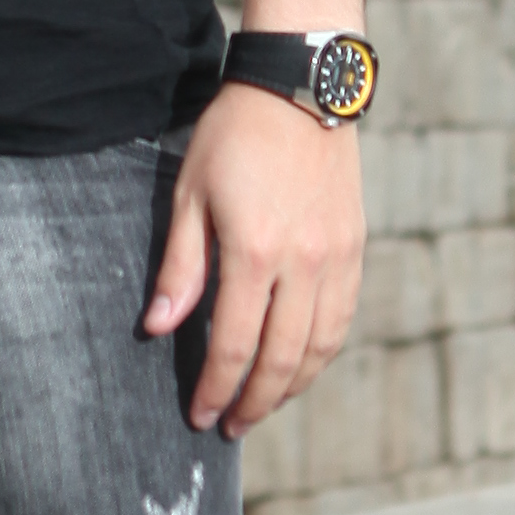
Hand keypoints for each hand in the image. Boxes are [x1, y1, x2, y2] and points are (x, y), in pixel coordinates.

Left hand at [142, 86, 366, 438]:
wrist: (300, 88)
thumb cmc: (233, 136)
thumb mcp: (191, 195)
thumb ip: (180, 267)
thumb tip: (159, 328)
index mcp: (254, 251)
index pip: (234, 344)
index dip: (216, 388)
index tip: (200, 415)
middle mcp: (303, 263)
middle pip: (281, 358)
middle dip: (253, 402)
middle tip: (230, 426)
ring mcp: (336, 257)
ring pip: (319, 347)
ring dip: (290, 387)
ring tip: (262, 405)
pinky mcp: (355, 248)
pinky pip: (343, 319)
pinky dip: (321, 353)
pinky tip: (299, 365)